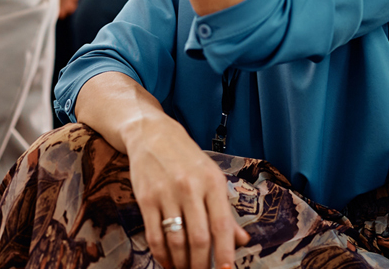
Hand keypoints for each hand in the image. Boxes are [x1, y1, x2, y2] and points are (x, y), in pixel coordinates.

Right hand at [126, 115, 249, 268]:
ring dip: (182, 263)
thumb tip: (242, 240)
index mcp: (212, 182)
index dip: (226, 253)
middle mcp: (190, 188)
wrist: (151, 133)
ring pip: (176, 241)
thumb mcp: (212, 177)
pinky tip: (167, 262)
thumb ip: (225, 211)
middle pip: (199, 238)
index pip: (222, 225)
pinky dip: (161, 255)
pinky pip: (154, 235)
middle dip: (202, 265)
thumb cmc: (186, 158)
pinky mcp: (146, 198)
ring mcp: (166, 193)